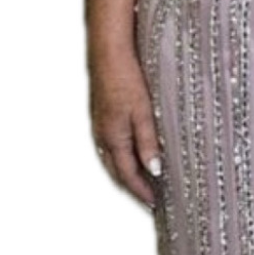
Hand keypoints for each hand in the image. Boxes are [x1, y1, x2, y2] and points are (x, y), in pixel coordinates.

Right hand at [89, 51, 162, 208]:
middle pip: (117, 171)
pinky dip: (121, 157)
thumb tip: (153, 170)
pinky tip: (131, 153)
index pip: (127, 175)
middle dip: (132, 187)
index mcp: (113, 138)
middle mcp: (102, 135)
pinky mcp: (101, 115)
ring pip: (112, 159)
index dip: (141, 191)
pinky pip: (110, 145)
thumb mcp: (142, 113)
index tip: (154, 204)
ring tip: (143, 181)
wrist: (107, 50)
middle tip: (148, 199)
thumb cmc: (126, 78)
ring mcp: (99, 125)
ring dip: (126, 173)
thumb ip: (148, 142)